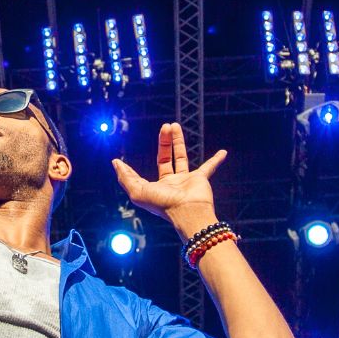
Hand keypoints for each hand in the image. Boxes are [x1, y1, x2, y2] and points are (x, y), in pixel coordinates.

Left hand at [112, 122, 226, 238]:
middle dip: (164, 142)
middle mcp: (170, 184)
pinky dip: (216, 160)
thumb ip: (126, 177)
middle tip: (165, 126)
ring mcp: (186, 181)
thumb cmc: (163, 204)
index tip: (123, 157)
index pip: (141, 175)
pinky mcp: (200, 179)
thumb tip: (115, 163)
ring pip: (182, 157)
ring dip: (179, 141)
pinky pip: (210, 167)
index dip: (133, 167)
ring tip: (175, 125)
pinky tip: (223, 152)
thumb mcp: (137, 191)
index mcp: (155, 188)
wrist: (188, 211)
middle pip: (165, 158)